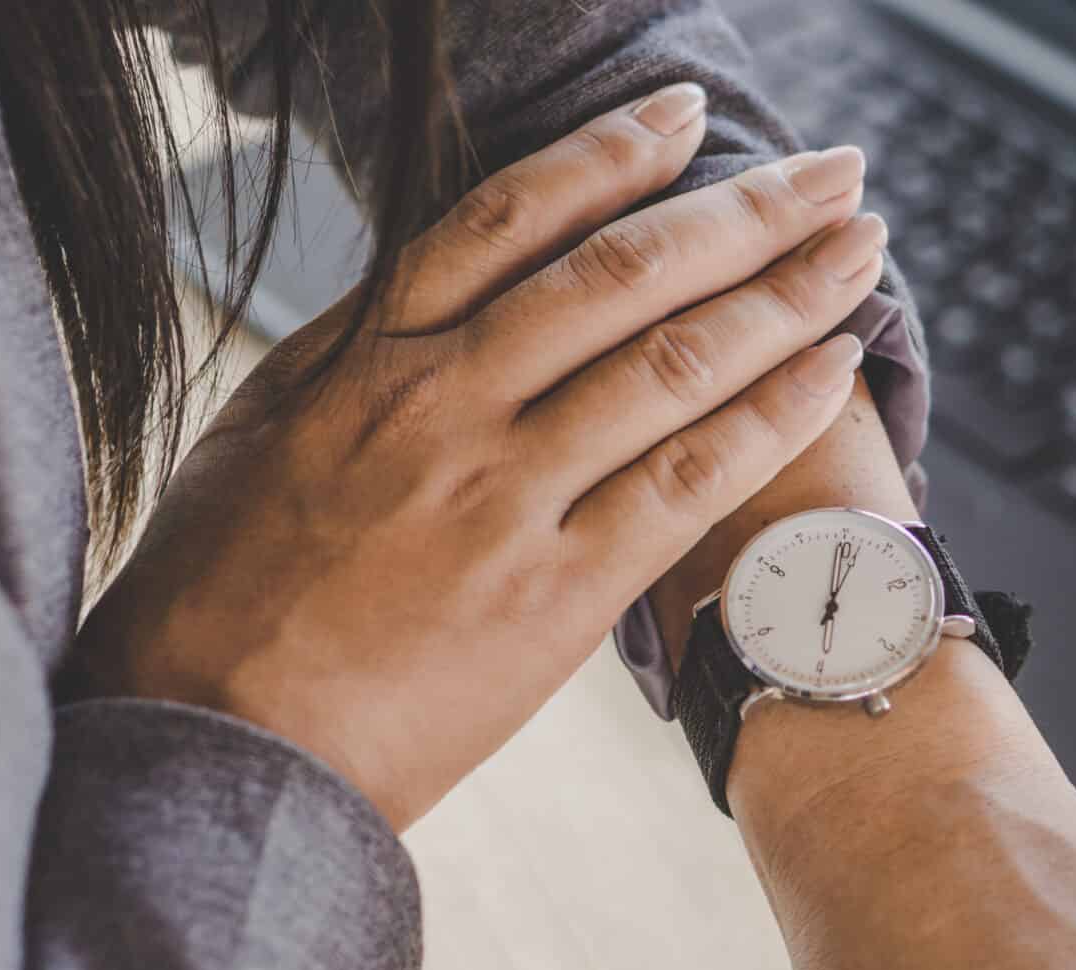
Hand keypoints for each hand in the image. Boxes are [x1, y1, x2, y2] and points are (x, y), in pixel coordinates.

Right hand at [69, 85, 888, 827]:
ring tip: (863, 250)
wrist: (213, 745)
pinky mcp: (552, 597)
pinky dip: (769, 419)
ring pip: (671, 364)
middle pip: (624, 274)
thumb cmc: (212, 601)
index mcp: (367, 359)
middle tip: (833, 171)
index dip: (614, 154)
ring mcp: (504, 498)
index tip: (688, 117)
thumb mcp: (253, 438)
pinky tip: (832, 371)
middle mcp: (445, 405)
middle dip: (746, 210)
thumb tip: (414, 292)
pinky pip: (684, 487)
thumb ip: (348, 358)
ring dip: (785, 296)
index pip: (511, 218)